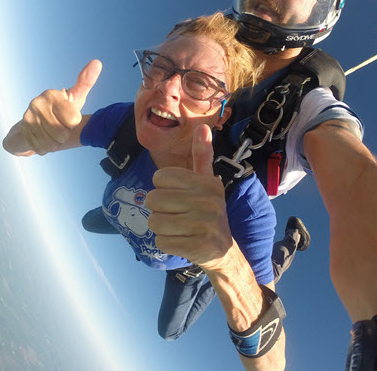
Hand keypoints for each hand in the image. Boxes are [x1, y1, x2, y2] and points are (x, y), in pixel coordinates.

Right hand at [20, 60, 101, 154]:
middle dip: (63, 135)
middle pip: (63, 133)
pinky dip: (45, 148)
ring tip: (50, 133)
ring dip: (54, 143)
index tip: (67, 117)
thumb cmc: (60, 110)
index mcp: (52, 94)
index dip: (73, 123)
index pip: (74, 120)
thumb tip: (97, 62)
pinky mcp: (21, 132)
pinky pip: (42, 148)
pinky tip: (41, 139)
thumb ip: (85, 82)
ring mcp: (27, 117)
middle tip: (58, 127)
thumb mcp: (74, 98)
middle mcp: (37, 103)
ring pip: (52, 143)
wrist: (32, 126)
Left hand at [146, 124, 233, 269]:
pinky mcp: (198, 247)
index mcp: (207, 183)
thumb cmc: (208, 210)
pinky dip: (167, 243)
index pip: (159, 177)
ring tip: (178, 228)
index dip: (163, 188)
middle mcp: (208, 202)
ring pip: (154, 222)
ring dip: (161, 227)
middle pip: (152, 199)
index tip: (179, 195)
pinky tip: (182, 241)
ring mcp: (204, 226)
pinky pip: (162, 242)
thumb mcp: (206, 182)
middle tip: (177, 214)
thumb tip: (203, 126)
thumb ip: (202, 155)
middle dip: (159, 209)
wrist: (224, 250)